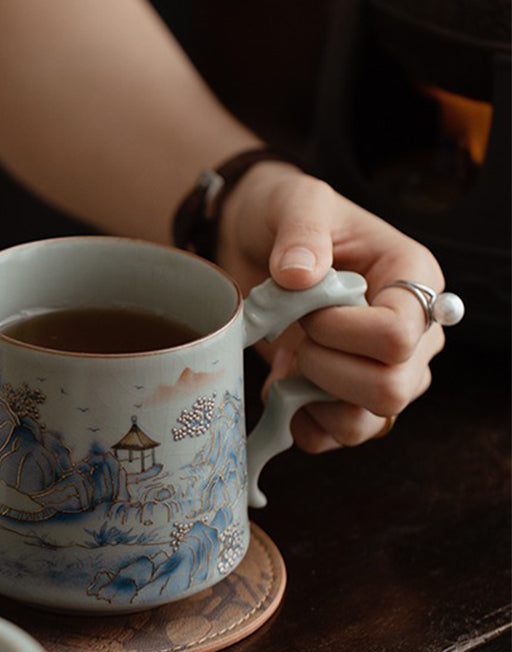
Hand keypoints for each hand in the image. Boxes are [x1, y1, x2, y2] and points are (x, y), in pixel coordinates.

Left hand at [217, 161, 446, 451]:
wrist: (251, 242)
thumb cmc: (285, 217)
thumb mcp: (295, 202)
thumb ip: (302, 230)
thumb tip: (300, 276)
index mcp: (412, 279)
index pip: (399, 336)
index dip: (344, 332)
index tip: (309, 309)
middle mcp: (412, 334)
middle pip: (392, 389)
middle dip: (327, 369)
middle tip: (298, 336)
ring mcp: (383, 373)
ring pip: (366, 423)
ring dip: (315, 400)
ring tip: (291, 360)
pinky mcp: (346, 400)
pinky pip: (334, 437)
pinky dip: (301, 422)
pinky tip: (283, 386)